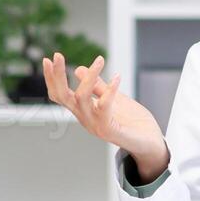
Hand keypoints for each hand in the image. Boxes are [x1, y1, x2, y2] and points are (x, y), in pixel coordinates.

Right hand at [41, 53, 168, 178]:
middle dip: (57, 76)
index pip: (60, 95)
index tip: (47, 59)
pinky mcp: (111, 131)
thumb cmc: (133, 123)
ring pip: (81, 99)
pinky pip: (104, 108)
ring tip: (100, 59)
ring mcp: (96, 126)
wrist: (151, 144)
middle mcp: (86, 119)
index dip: (52, 78)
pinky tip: (117, 77)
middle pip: (63, 97)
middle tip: (56, 56)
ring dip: (89, 77)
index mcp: (85, 111)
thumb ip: (98, 87)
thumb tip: (80, 69)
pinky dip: (109, 90)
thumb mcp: (115, 99)